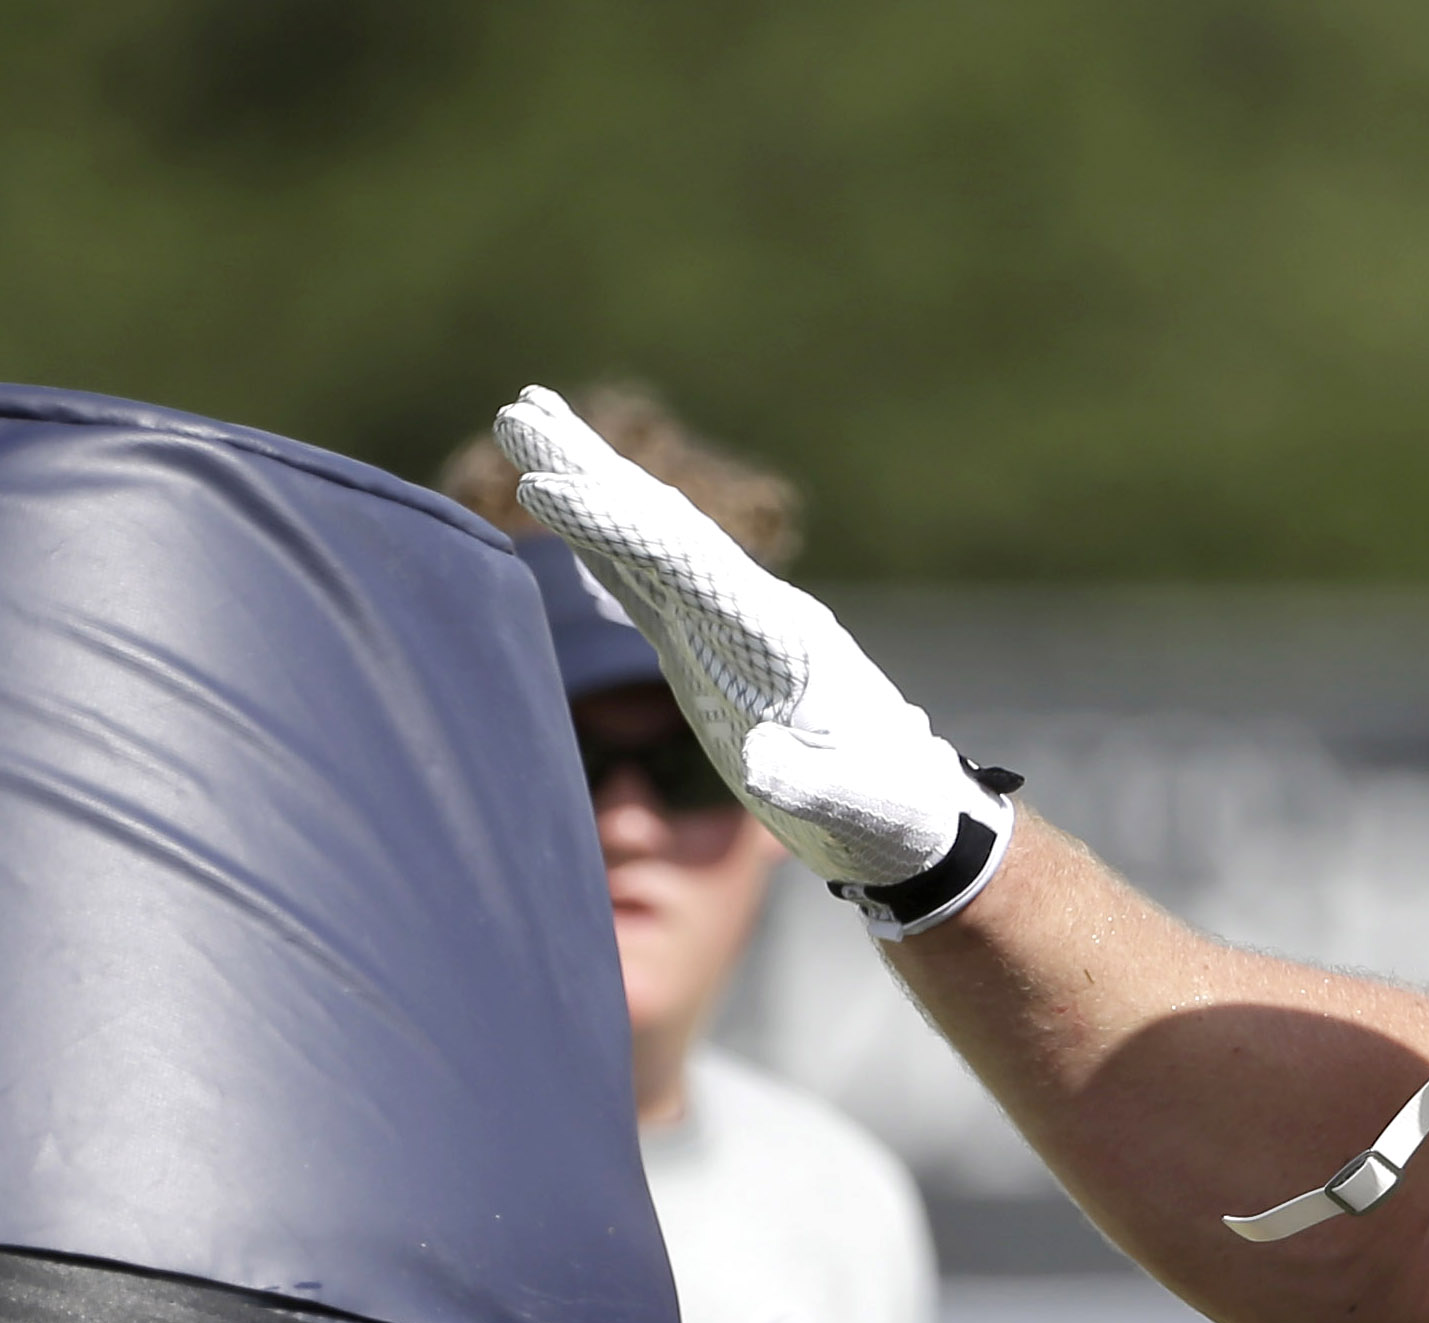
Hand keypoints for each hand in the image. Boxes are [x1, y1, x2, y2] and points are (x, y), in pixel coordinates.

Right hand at [493, 387, 1014, 925]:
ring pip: (650, 536)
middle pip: (661, 524)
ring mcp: (728, 621)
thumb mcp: (856, 805)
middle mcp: (750, 609)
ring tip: (528, 418)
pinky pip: (647, 574)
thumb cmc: (884, 807)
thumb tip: (764, 763)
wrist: (908, 804)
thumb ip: (813, 782)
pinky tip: (564, 498)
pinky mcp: (710, 644)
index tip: (545, 487)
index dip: (617, 525)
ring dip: (591, 479)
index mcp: (779, 638)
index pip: (687, 565)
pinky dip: (604, 533)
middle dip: (591, 471)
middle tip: (520, 410)